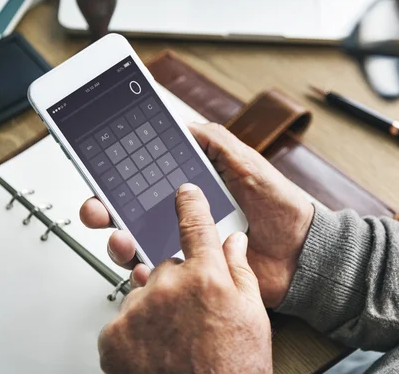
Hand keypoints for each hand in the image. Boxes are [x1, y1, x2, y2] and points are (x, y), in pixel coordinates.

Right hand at [80, 122, 313, 306]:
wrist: (301, 253)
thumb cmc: (280, 206)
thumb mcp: (248, 164)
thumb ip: (215, 143)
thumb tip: (181, 124)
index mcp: (191, 188)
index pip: (144, 178)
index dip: (118, 175)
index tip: (100, 170)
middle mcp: (181, 216)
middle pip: (129, 211)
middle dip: (104, 208)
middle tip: (97, 208)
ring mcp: (184, 245)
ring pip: (136, 243)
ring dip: (119, 241)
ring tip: (122, 239)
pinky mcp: (192, 273)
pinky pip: (159, 274)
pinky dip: (143, 273)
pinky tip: (142, 268)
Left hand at [98, 184, 271, 372]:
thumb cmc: (234, 367)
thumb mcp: (252, 314)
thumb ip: (240, 270)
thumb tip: (234, 241)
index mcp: (206, 276)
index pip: (195, 226)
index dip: (190, 206)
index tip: (184, 195)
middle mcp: (169, 287)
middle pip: (166, 266)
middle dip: (177, 283)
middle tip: (192, 314)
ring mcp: (139, 310)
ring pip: (144, 293)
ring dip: (155, 308)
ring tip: (175, 338)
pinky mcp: (114, 335)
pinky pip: (123, 318)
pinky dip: (135, 330)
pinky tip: (157, 348)